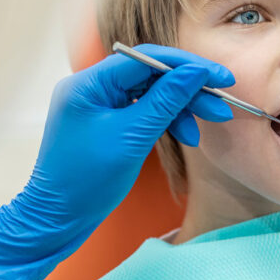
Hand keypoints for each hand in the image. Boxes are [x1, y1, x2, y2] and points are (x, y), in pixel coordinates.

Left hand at [0, 45, 234, 279]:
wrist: (58, 220)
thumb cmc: (87, 181)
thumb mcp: (132, 138)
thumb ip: (165, 101)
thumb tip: (196, 72)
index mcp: (89, 83)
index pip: (146, 58)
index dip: (187, 65)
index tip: (220, 77)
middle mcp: (93, 87)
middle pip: (151, 75)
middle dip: (189, 89)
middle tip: (221, 104)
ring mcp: (100, 104)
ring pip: (151, 94)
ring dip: (182, 107)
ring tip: (213, 121)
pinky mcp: (107, 122)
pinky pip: (143, 111)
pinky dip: (167, 121)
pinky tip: (188, 135)